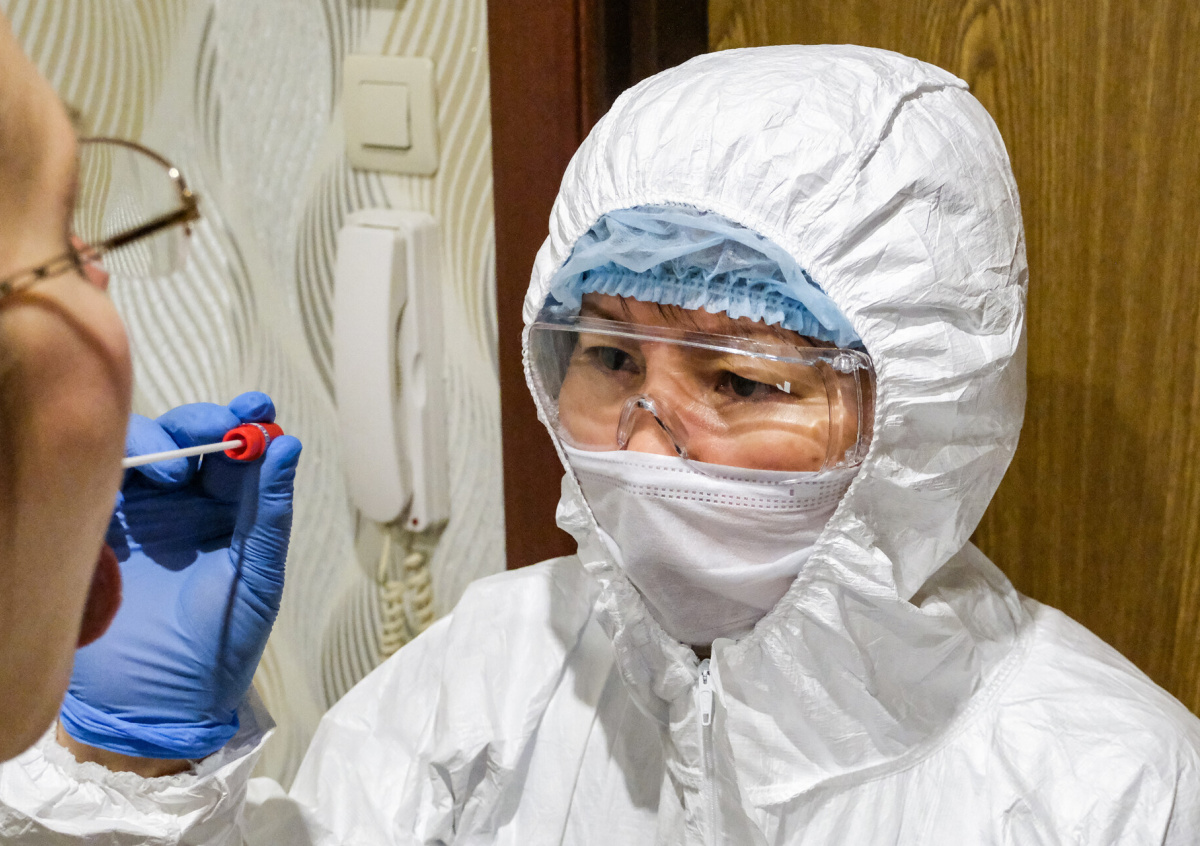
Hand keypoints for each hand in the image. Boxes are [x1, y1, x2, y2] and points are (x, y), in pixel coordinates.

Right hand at [59, 392, 301, 759]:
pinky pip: (97, 482)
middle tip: (218, 431)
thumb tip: (287, 446)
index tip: (256, 407)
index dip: (246, 421)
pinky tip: (132, 474)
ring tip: (179, 471)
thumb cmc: (219, 646)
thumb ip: (269, 513)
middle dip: (202, 423)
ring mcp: (136, 514)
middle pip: (186, 439)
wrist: (156, 704)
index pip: (237, 450)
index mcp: (229, 512)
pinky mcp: (91, 530)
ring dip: (160, 441)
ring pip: (141, 450)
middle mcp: (183, 505)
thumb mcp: (256, 577)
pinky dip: (112, 465)